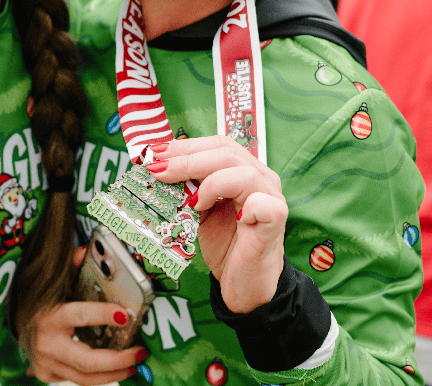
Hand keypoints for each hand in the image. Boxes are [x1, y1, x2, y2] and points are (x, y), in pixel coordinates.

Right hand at [23, 247, 149, 384]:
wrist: (19, 322)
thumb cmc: (42, 299)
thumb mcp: (55, 280)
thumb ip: (72, 265)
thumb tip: (88, 250)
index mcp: (49, 315)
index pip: (80, 315)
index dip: (103, 315)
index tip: (125, 315)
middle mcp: (46, 343)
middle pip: (86, 360)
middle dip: (118, 360)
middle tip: (140, 352)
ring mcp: (46, 363)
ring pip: (85, 377)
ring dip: (115, 373)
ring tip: (136, 363)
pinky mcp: (46, 374)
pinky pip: (78, 380)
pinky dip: (100, 377)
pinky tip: (118, 369)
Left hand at [148, 135, 287, 313]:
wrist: (244, 286)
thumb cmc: (225, 245)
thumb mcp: (200, 209)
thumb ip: (188, 187)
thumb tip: (158, 167)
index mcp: (245, 169)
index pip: (217, 144)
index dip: (186, 145)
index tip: (156, 152)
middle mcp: (262, 178)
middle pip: (226, 152)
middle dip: (187, 159)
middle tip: (159, 169)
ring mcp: (272, 198)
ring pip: (243, 172)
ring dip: (208, 181)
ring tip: (191, 201)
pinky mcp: (275, 222)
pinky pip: (260, 204)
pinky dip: (237, 205)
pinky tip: (218, 214)